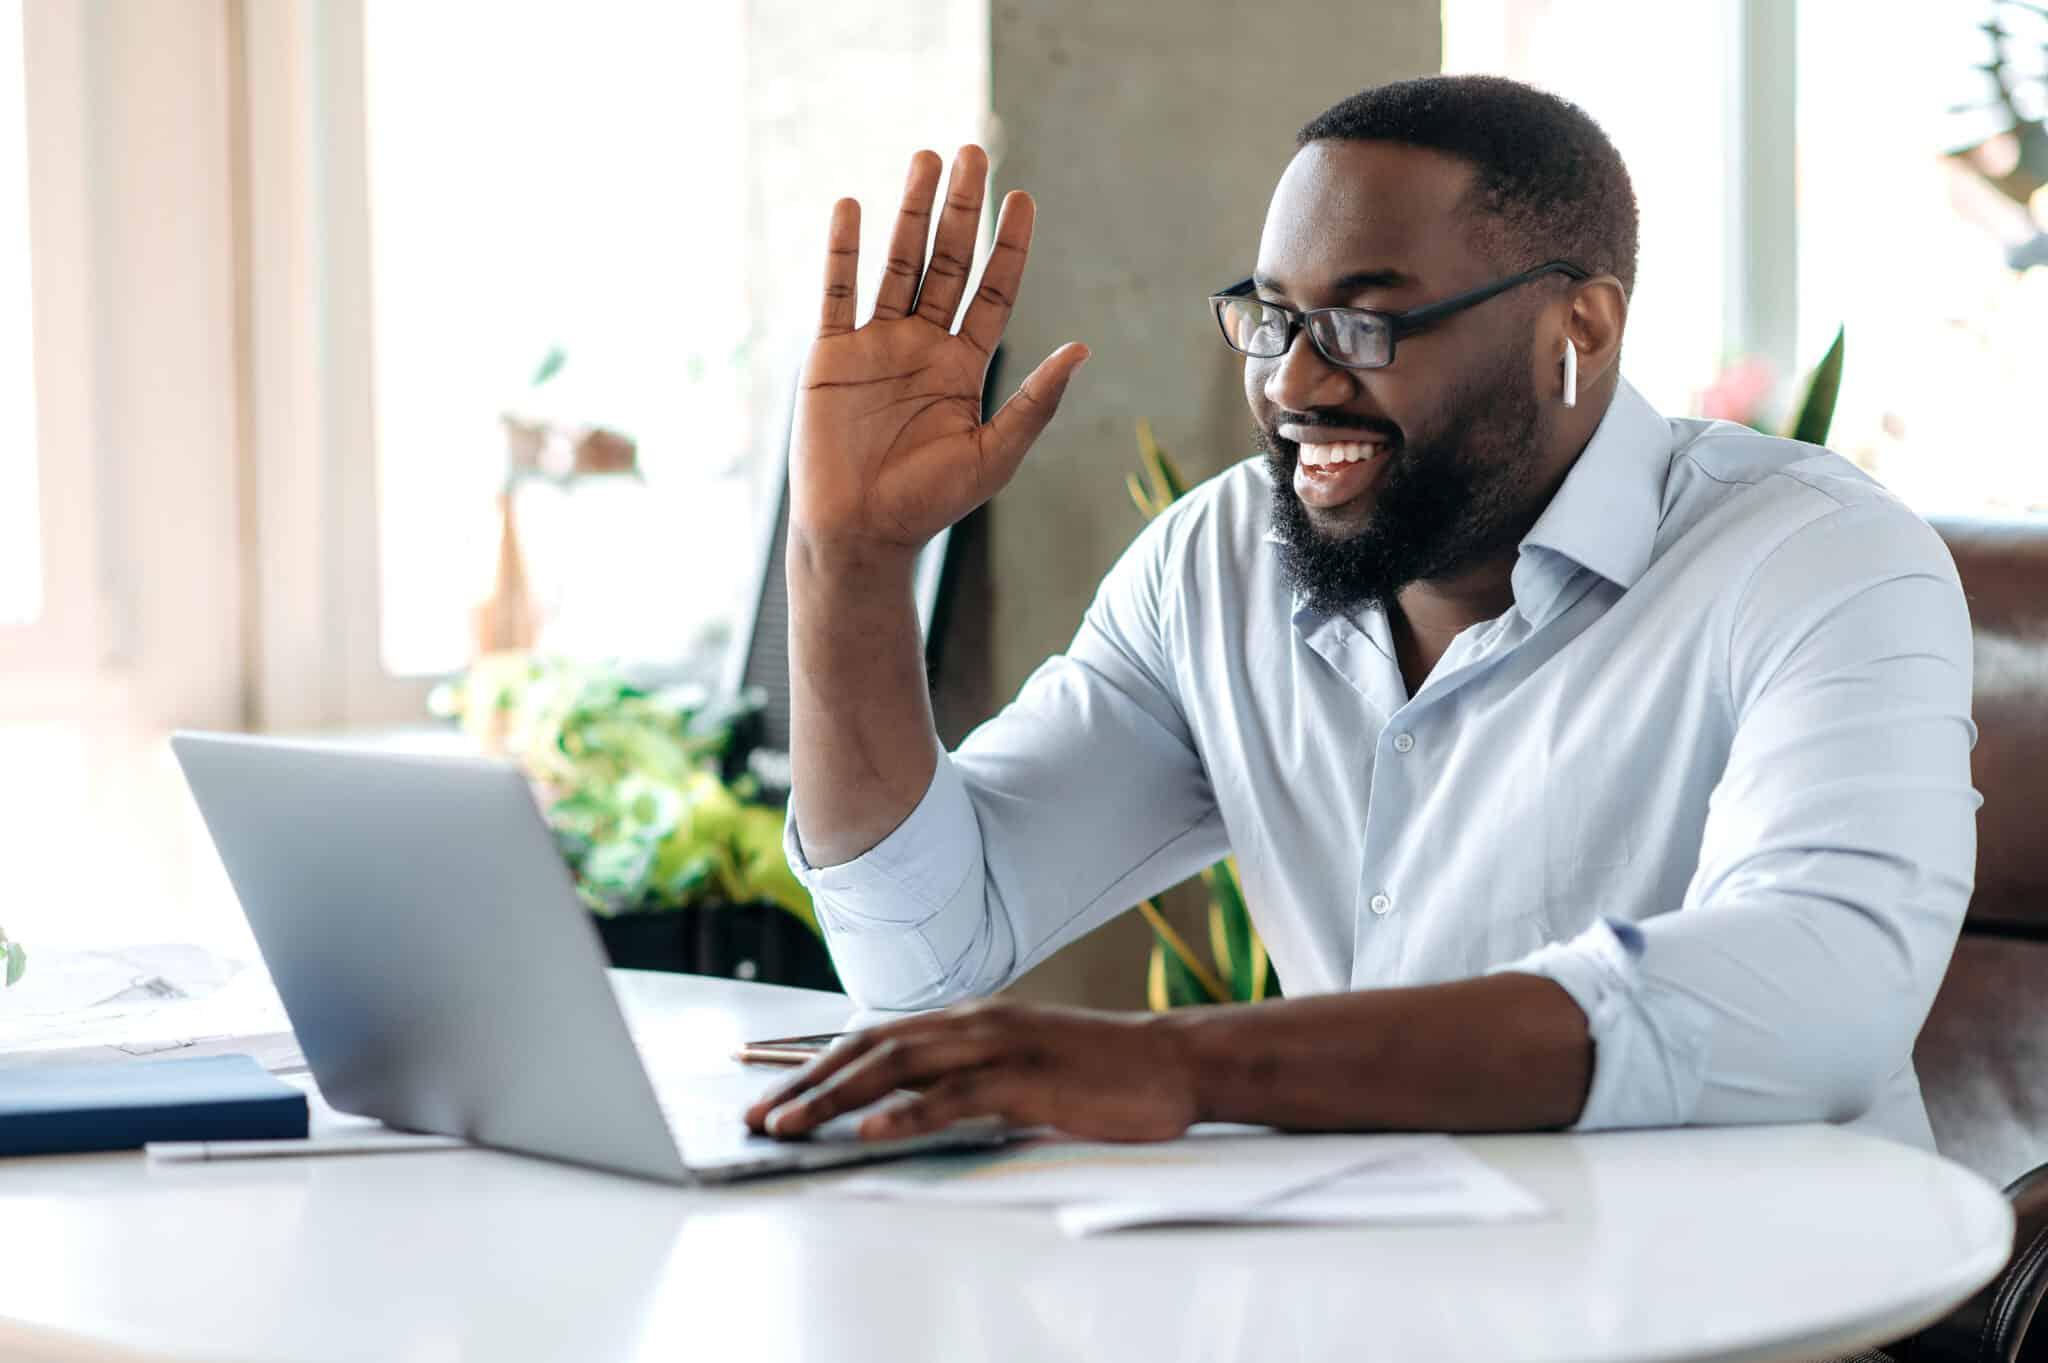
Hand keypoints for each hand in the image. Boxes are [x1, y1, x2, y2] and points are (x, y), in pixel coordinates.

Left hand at [742, 1000, 1197, 1142]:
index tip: (767, 1087)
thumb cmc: (1099, 1071)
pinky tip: (868, 1132)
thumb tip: (907, 1103)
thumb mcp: (1019, 1064)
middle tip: (756, 1116)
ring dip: (833, 1098)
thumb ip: (967, 1074)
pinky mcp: (1025, 1081)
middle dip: (804, 1084)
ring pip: (896, 1068)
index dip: (814, 1061)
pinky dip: (905, 1115)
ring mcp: (998, 1047)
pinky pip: (953, 1098)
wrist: (1173, 1061)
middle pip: (869, 1049)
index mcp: (968, 1019)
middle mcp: (972, 1022)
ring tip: (788, 1125)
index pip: (874, 1037)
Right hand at [790, 145, 1089, 561]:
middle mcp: (922, 344)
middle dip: (960, 209)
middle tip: (972, 152)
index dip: (1008, 245)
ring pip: (897, 264)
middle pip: (946, 261)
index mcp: (964, 365)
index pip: (993, 291)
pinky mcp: (830, 355)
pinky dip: (844, 251)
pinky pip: (839, 292)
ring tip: (924, 158)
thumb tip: (1083, 350)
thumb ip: (1036, 402)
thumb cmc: (929, 504)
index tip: (1023, 199)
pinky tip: (852, 208)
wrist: (860, 535)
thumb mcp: (995, 454)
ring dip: (910, 211)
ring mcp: (875, 345)